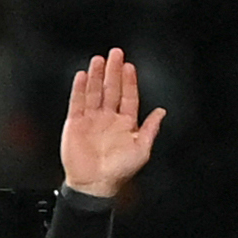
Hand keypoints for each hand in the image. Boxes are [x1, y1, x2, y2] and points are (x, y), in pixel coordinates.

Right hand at [60, 48, 163, 199]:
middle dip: (114, 71)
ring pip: (95, 92)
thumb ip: (151, 129)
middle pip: (111, 90)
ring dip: (97, 76)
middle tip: (116, 53)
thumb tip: (162, 112)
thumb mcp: (142, 150)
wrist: (94, 184)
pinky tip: (82, 76)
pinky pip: (77, 102)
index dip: (129, 82)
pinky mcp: (76, 123)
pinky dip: (80, 89)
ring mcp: (91, 120)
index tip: (130, 66)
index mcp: (125, 124)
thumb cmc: (118, 171)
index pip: (128, 97)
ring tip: (99, 60)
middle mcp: (108, 119)